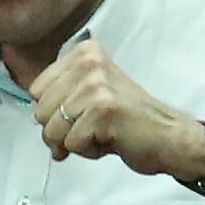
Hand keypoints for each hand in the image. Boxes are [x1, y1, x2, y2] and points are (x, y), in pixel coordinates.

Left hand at [23, 35, 204, 182]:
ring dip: (76, 143)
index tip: (79, 115)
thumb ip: (61, 96)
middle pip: (40, 111)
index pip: (36, 89)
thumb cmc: (128, 119)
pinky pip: (72, 144)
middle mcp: (89, 63)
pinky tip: (111, 140)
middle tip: (91, 128)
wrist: (168, 136)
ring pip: (53, 130)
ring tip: (103, 133)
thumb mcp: (91, 93)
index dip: (53, 111)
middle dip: (61, 131)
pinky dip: (89, 151)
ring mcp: (96, 86)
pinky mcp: (103, 110)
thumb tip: (37, 119)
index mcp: (84, 53)